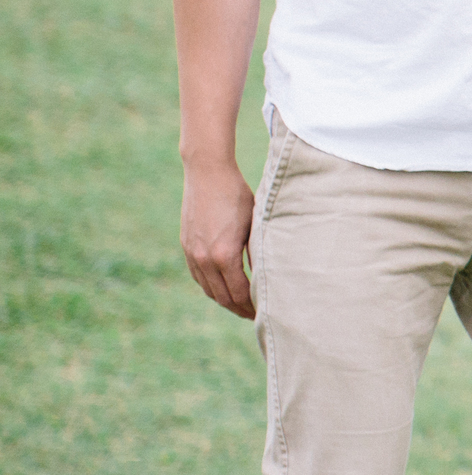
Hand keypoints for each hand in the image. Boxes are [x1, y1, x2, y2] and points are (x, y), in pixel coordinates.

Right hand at [182, 161, 256, 318]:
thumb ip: (257, 252)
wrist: (207, 174)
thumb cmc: (238, 196)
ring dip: (224, 300)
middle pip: (222, 297)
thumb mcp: (255, 223)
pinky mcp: (186, 246)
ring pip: (208, 289)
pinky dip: (210, 286)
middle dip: (239, 309)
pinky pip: (197, 276)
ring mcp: (192, 254)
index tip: (263, 312)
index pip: (239, 293)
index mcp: (224, 255)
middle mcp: (204, 259)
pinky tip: (222, 288)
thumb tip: (266, 277)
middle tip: (255, 315)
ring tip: (240, 305)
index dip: (251, 307)